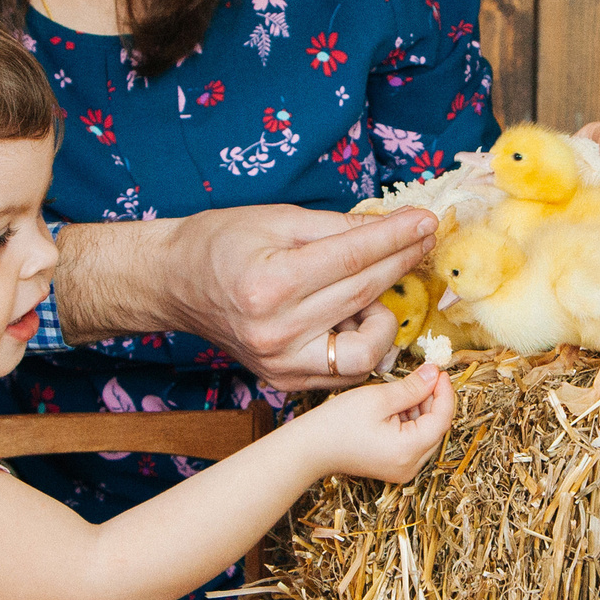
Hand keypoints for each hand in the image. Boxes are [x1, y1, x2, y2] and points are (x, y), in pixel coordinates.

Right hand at [164, 205, 436, 389]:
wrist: (174, 283)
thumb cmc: (220, 243)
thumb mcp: (276, 220)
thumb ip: (338, 227)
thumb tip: (394, 227)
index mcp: (271, 284)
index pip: (353, 258)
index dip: (395, 237)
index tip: (426, 221)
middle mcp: (276, 331)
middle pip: (362, 294)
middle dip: (402, 262)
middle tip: (424, 239)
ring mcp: (280, 362)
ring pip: (363, 349)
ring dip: (385, 315)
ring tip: (372, 290)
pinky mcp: (283, 379)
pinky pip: (344, 371)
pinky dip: (362, 343)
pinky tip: (356, 316)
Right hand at [289, 364, 454, 483]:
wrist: (310, 448)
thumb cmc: (338, 423)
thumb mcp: (378, 398)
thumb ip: (412, 387)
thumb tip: (435, 373)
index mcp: (409, 451)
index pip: (442, 419)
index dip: (444, 392)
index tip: (439, 371)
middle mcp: (411, 466)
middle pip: (436, 429)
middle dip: (433, 400)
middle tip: (424, 376)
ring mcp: (403, 469)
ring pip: (426, 434)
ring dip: (422, 410)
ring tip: (404, 390)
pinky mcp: (394, 466)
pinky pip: (413, 442)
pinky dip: (411, 422)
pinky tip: (397, 406)